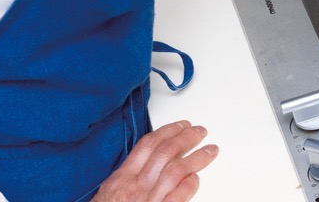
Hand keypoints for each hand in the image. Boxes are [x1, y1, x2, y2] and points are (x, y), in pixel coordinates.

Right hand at [92, 121, 217, 201]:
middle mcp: (135, 187)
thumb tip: (147, 163)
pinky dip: (189, 185)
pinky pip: (178, 196)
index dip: (169, 130)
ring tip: (210, 151)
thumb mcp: (108, 194)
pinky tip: (196, 179)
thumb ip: (127, 177)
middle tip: (200, 132)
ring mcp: (148, 201)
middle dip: (187, 138)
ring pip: (176, 170)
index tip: (182, 125)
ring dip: (197, 157)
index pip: (148, 144)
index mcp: (121, 179)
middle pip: (166, 152)